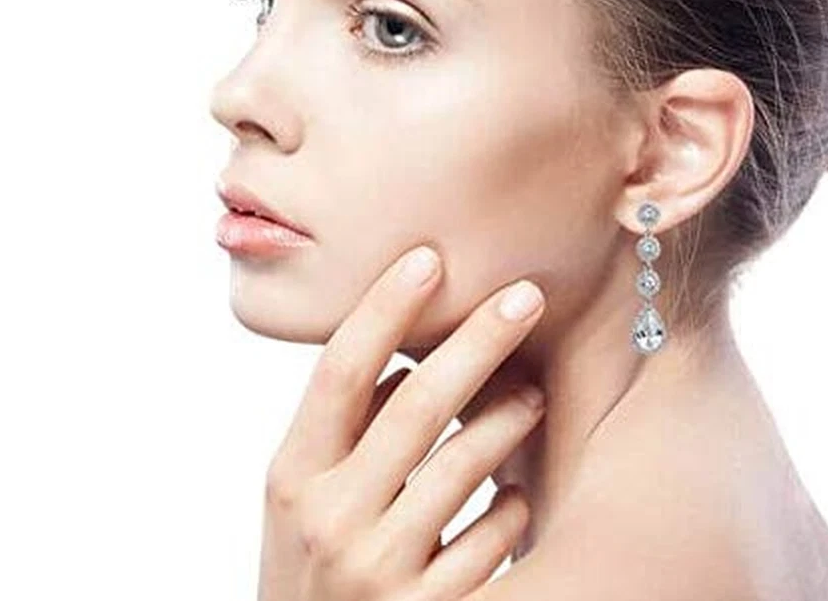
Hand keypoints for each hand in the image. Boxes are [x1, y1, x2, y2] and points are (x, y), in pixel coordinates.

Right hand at [257, 244, 547, 600]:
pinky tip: (516, 496)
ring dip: (511, 415)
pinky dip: (513, 505)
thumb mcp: (303, 498)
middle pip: (417, 404)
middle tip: (527, 295)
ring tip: (534, 392)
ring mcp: (379, 568)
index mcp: (292, 475)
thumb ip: (343, 432)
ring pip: (466, 464)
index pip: (341, 372)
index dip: (384, 308)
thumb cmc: (311, 562)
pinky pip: (493, 536)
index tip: (429, 258)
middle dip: (479, 340)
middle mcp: (329, 517)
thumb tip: (405, 361)